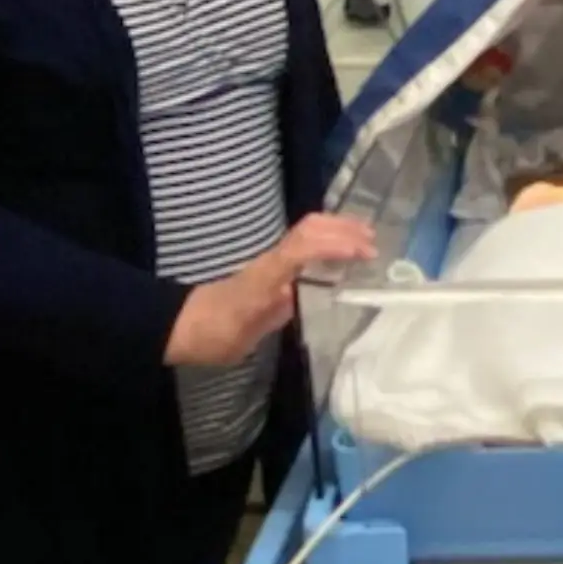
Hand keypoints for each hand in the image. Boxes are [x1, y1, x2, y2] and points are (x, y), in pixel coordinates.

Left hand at [164, 214, 376, 367]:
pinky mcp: (275, 265)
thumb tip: (295, 295)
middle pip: (308, 228)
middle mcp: (271, 260)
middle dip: (344, 230)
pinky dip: (330, 239)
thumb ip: (269, 313)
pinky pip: (306, 242)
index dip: (334, 246)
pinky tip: (344, 252)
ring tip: (367, 240)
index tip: (364, 253)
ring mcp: (273, 259)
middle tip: (374, 243)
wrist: (189, 326)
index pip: (302, 249)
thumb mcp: (243, 334)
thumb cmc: (216, 334)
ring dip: (339, 229)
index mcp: (265, 276)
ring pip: (308, 229)